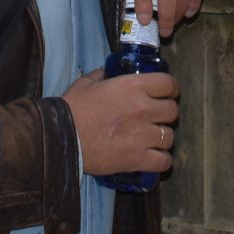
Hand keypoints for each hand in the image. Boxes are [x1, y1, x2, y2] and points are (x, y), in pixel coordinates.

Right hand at [61, 68, 178, 176]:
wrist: (61, 137)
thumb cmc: (72, 109)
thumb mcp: (86, 83)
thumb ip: (103, 75)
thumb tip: (109, 72)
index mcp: (132, 87)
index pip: (169, 84)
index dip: (170, 88)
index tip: (167, 93)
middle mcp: (143, 109)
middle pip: (172, 111)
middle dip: (166, 113)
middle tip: (156, 117)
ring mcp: (143, 136)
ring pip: (170, 137)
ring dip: (162, 137)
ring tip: (152, 138)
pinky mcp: (138, 158)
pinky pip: (164, 161)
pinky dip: (161, 159)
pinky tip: (153, 157)